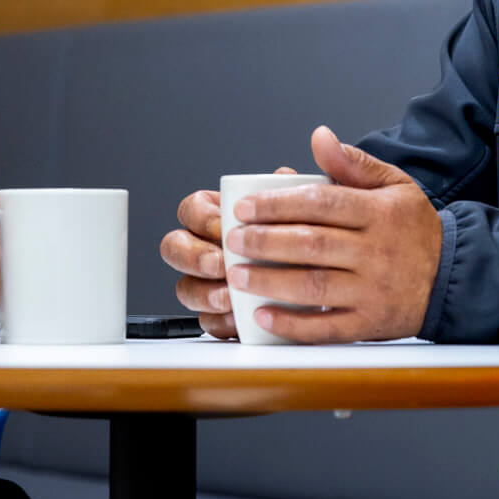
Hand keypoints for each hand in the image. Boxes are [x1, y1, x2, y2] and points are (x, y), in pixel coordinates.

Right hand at [162, 167, 298, 339]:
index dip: (202, 218)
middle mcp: (207, 249)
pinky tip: (238, 320)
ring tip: (229, 298)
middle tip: (220, 264)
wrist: (325, 283)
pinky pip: (206, 322)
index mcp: (218, 216)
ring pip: (185, 288)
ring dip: (203, 293)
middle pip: (174, 248)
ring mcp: (209, 284)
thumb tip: (283, 176)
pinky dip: (220, 321)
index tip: (224, 227)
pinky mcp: (220, 316)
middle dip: (192, 257)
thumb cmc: (306, 241)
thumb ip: (290, 191)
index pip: (192, 209)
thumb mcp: (303, 211)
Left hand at [223, 126, 441, 342]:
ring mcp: (373, 290)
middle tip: (232, 240)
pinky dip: (293, 324)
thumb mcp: (394, 185)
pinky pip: (327, 327)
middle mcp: (376, 252)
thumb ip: (353, 163)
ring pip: (314, 285)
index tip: (244, 208)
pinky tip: (263, 315)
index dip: (277, 205)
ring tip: (236, 274)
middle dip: (265, 242)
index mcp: (378, 213)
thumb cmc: (414, 229)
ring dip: (270, 281)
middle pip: (312, 245)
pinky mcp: (370, 323)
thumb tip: (319, 137)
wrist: (453, 276)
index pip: (321, 204)